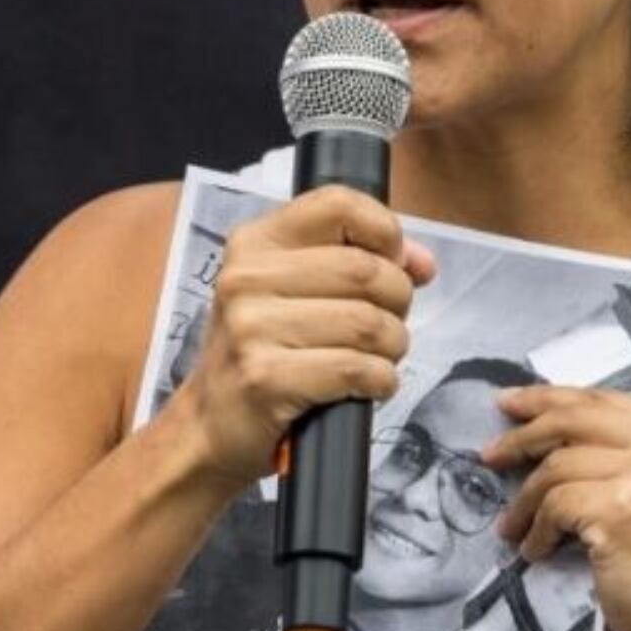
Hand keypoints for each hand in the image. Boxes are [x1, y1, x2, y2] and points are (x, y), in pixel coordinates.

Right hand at [166, 186, 434, 489]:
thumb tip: (421, 262)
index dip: (385, 231)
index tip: (396, 263)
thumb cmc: (263, 353)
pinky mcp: (265, 379)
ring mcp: (251, 328)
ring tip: (377, 359)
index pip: (338, 204)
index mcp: (255, 243)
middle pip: (365, 270)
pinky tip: (368, 386)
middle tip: (388, 325)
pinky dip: (380, 380)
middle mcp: (246, 277)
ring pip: (368, 323)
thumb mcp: (294, 291)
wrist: (209, 425)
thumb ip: (357, 262)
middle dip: (398, 301)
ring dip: (392, 347)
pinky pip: (356, 369)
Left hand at [486, 387, 630, 630]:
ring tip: (514, 525)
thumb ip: (620, 450)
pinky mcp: (620, 509)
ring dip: (525, 499)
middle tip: (489, 454)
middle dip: (522, 435)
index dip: (547, 399)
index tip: (510, 405)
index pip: (600, 397)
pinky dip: (537, 530)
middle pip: (573, 418)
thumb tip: (541, 425)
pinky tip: (537, 550)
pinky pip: (554, 505)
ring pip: (556, 465)